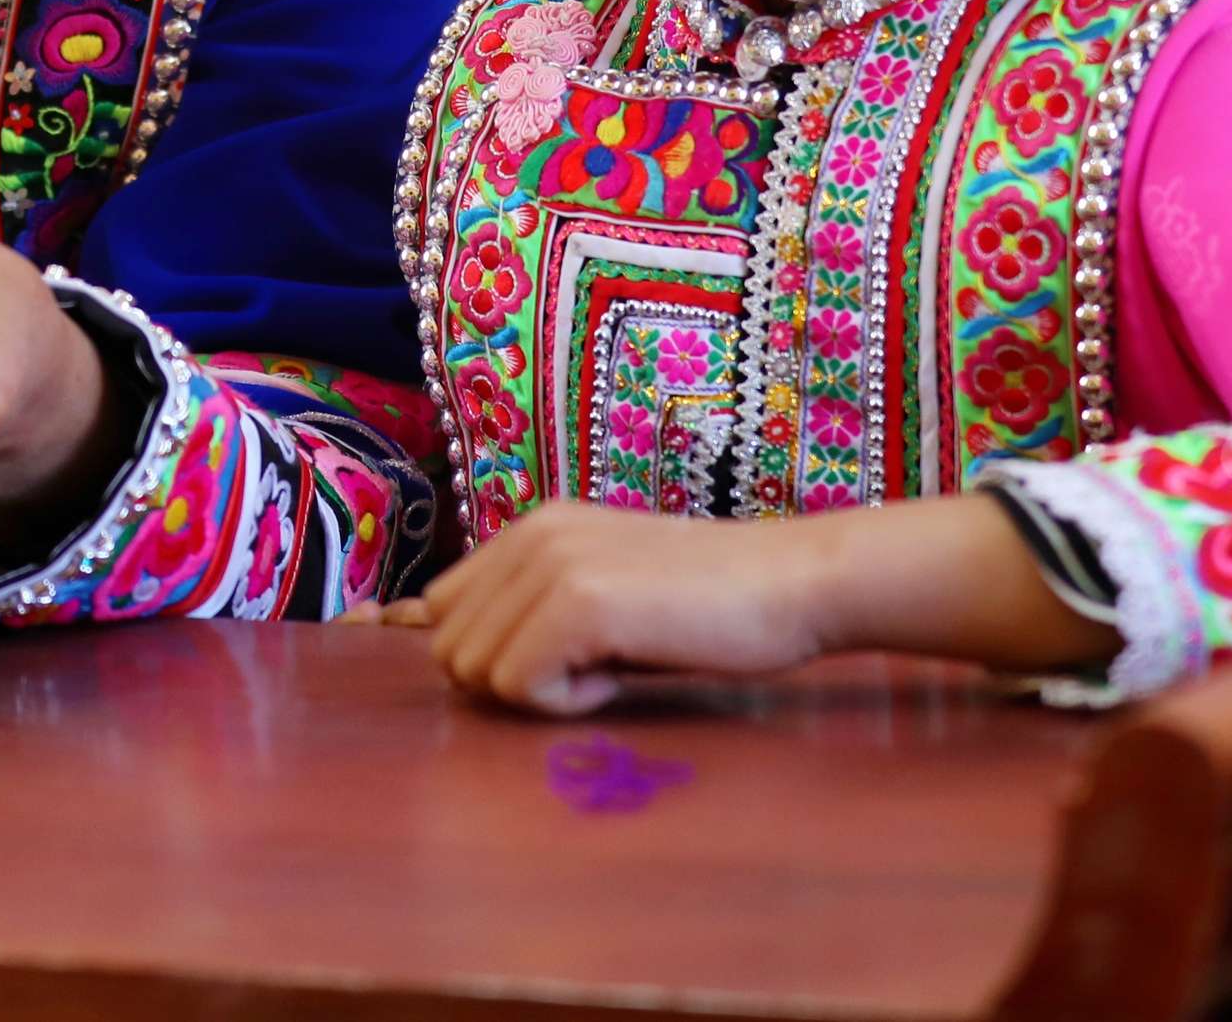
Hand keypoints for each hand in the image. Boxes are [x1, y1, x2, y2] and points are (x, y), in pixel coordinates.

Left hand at [371, 501, 840, 714]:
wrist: (791, 585)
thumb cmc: (708, 607)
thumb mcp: (604, 593)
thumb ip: (533, 609)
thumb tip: (445, 644)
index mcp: (531, 529)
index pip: (439, 609)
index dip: (491, 654)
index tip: (562, 657)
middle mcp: (530, 535)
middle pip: (449, 649)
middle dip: (513, 678)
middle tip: (596, 663)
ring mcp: (551, 565)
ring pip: (475, 672)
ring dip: (541, 691)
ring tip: (614, 662)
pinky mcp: (578, 604)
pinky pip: (520, 688)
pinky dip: (568, 702)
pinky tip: (624, 672)